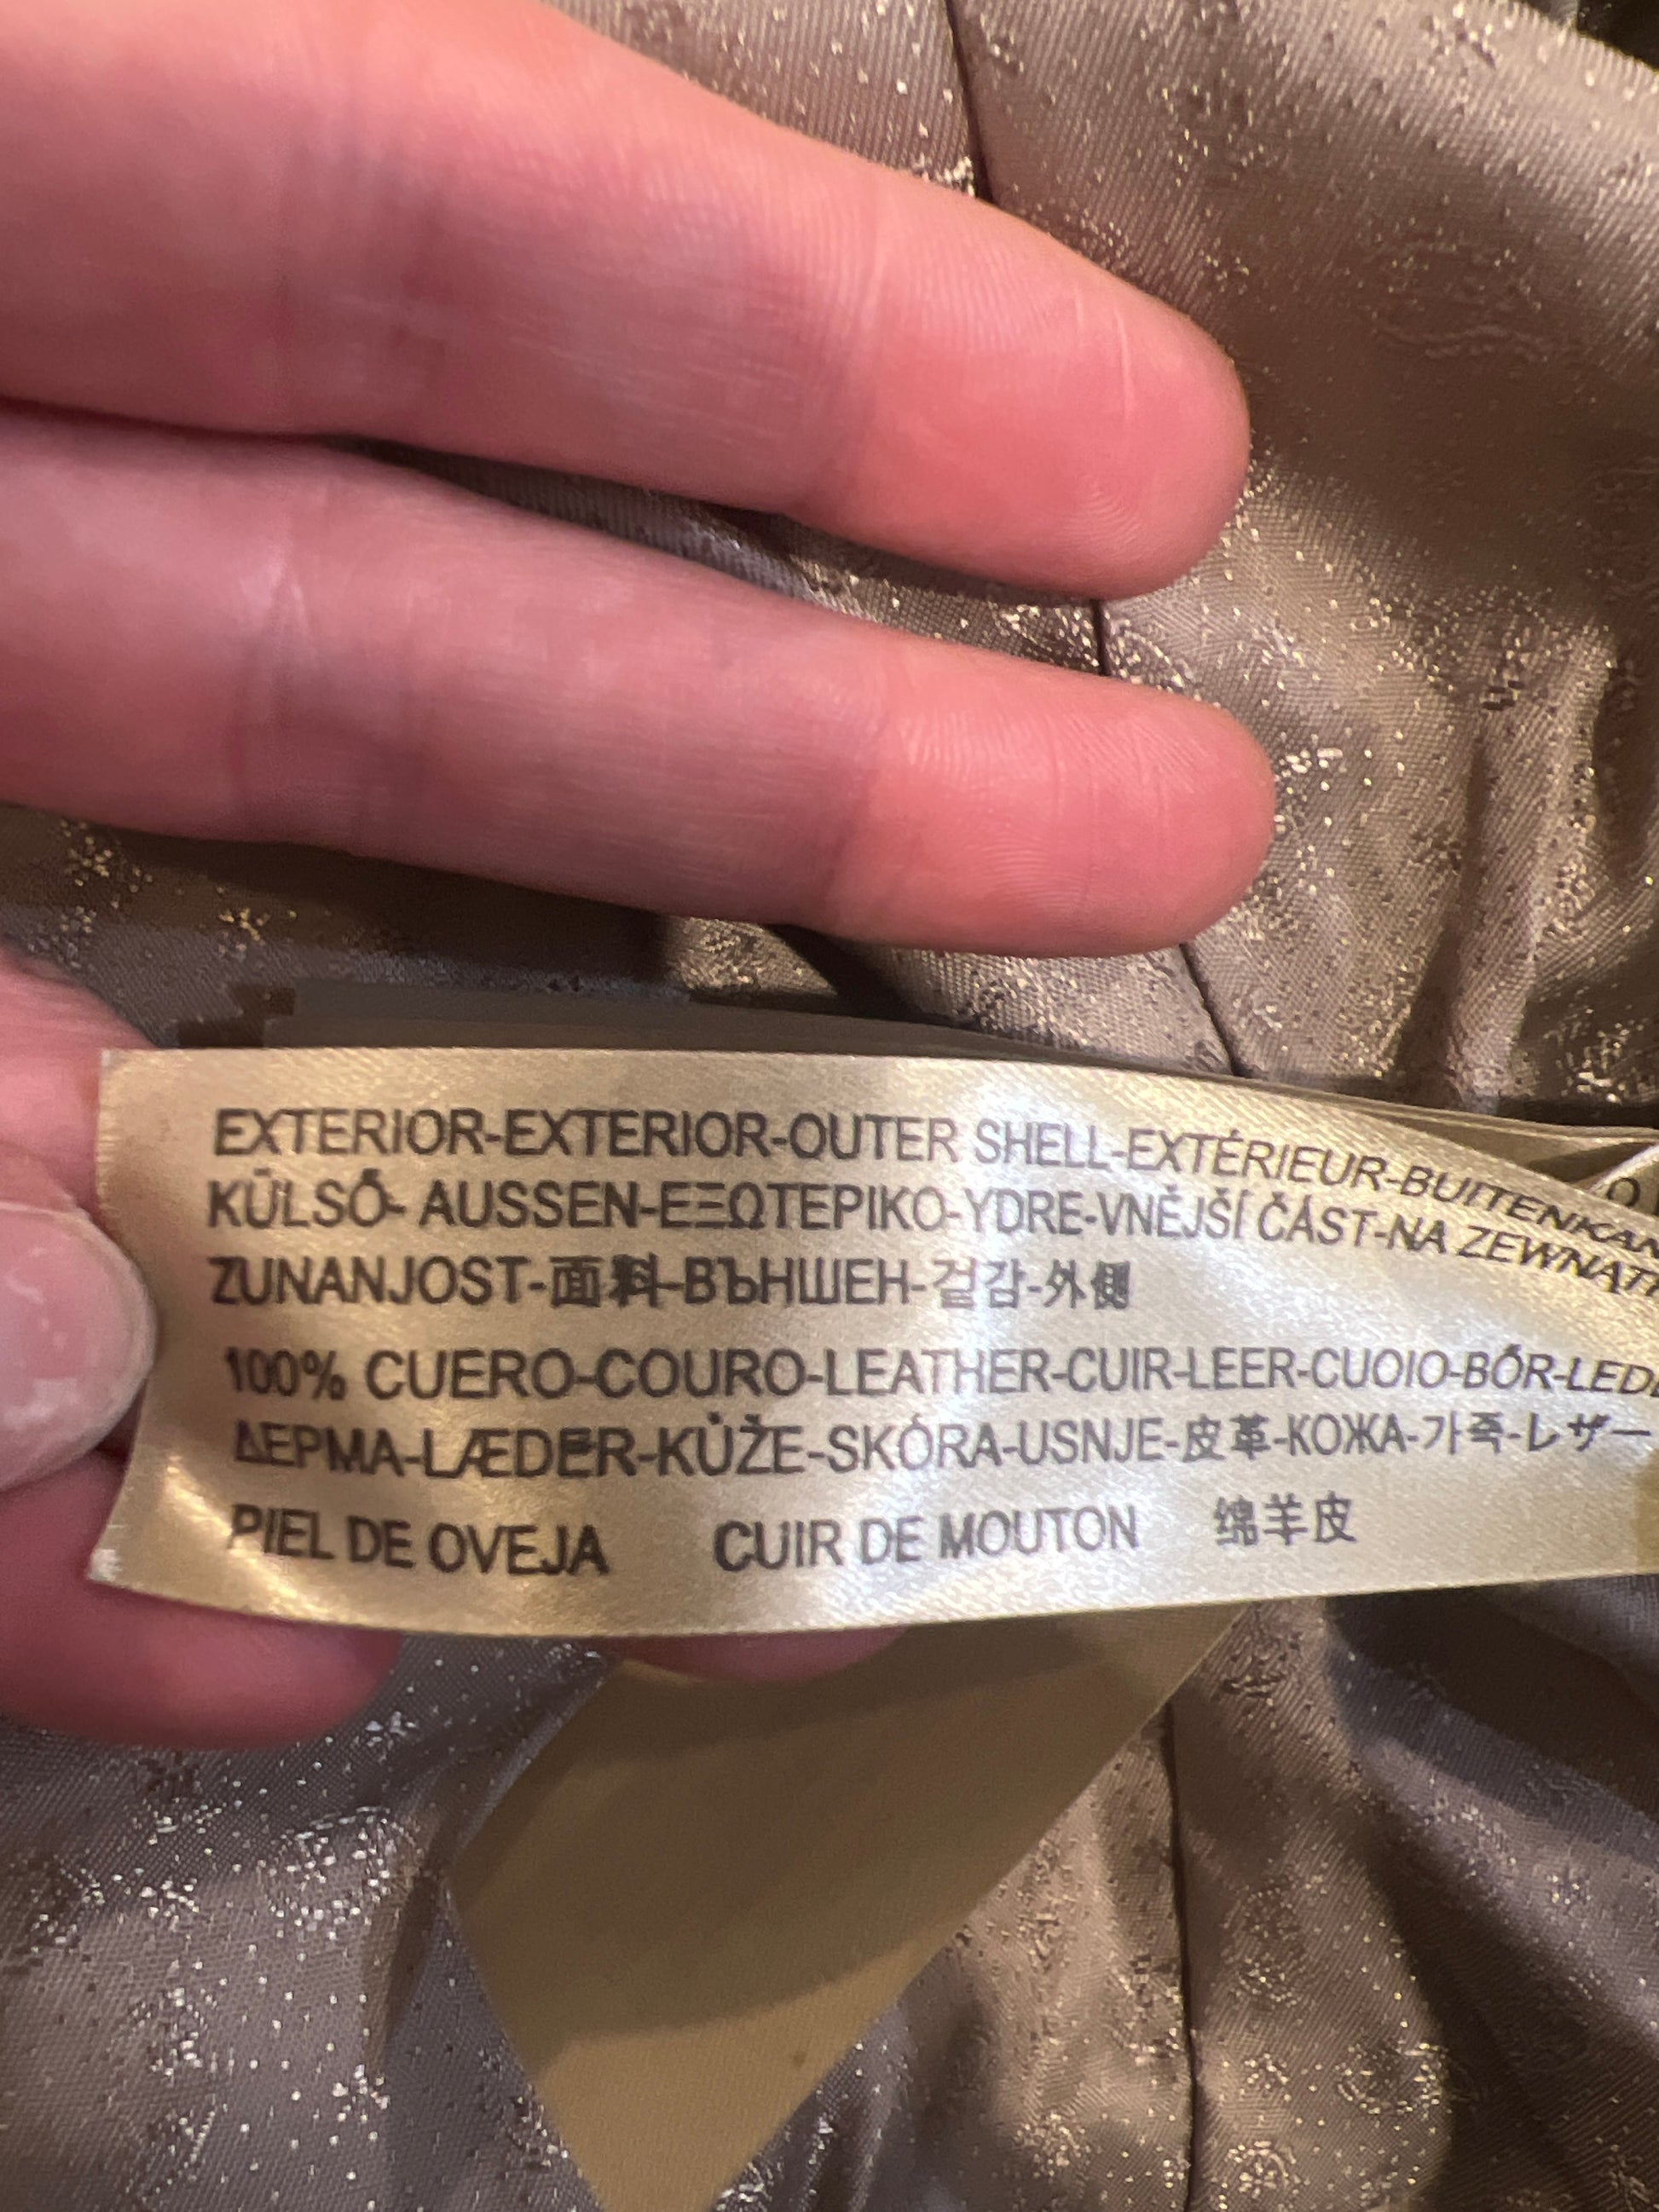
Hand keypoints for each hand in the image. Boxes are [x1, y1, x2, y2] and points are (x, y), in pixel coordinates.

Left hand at [0, 0, 1272, 1745]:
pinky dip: (68, 1485)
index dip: (736, 316)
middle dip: (762, 749)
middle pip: (344, 628)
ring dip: (497, 1221)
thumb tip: (96, 1348)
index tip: (1125, 465)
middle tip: (1158, 854)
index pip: (324, 190)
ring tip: (869, 1338)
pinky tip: (308, 1614)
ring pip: (177, 1015)